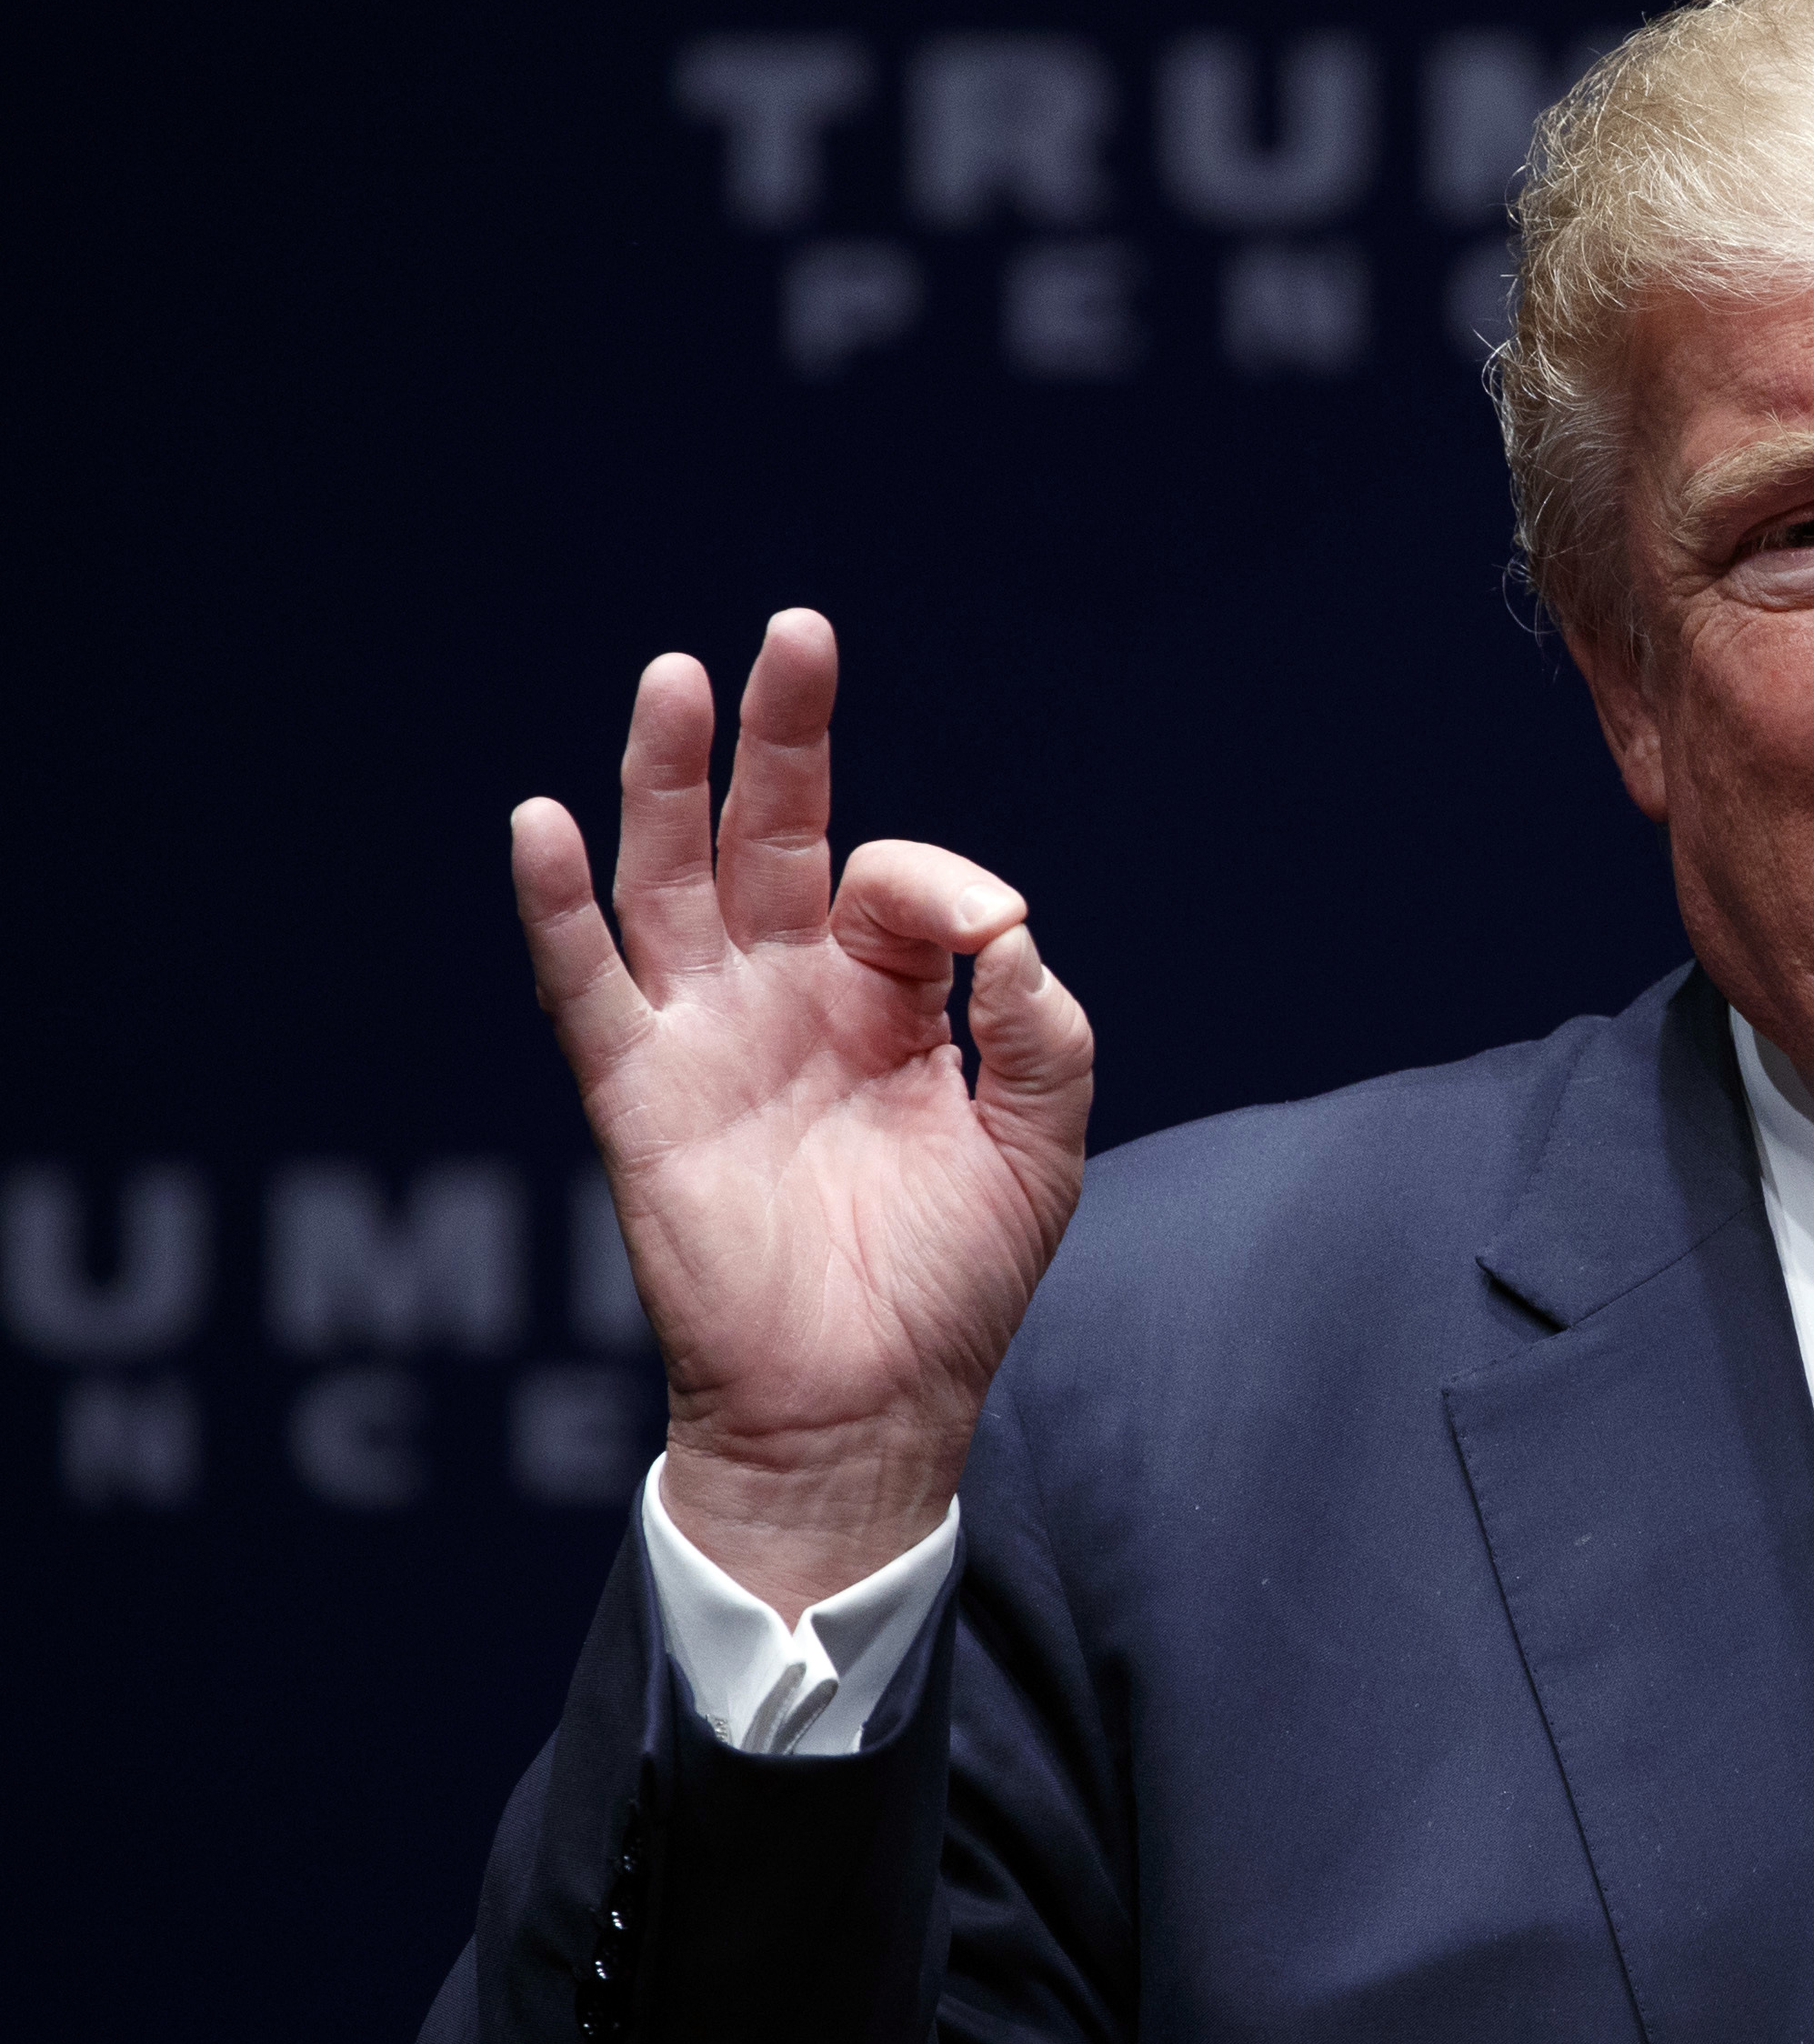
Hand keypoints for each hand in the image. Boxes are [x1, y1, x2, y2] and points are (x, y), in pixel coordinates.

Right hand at [510, 610, 1093, 1619]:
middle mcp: (788, 1001)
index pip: (895, 888)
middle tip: (794, 634)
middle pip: (770, 837)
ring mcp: (708, 1039)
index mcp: (887, 1005)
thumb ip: (1042, 1028)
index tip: (986, 935)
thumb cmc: (950, 1285)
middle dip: (781, 736)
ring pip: (670, 880)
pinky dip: (556, 908)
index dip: (939, 885)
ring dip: (668, 780)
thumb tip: (1010, 926)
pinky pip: (585, 988)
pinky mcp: (641, 1096)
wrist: (866, 1409)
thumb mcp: (1037, 1145)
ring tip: (674, 680)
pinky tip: (541, 823)